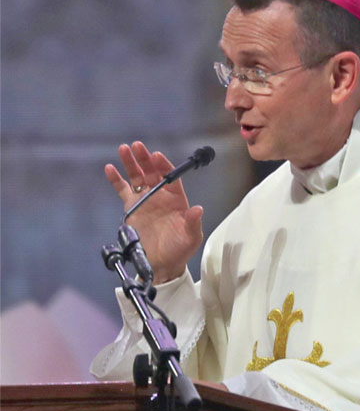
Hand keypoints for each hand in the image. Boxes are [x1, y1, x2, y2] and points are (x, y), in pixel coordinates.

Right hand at [105, 141, 203, 282]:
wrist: (162, 264)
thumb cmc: (180, 249)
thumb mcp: (191, 238)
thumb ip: (193, 223)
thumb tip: (197, 209)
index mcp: (176, 199)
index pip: (170, 178)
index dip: (163, 166)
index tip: (156, 156)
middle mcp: (161, 196)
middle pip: (152, 172)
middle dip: (145, 158)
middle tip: (138, 146)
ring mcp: (145, 200)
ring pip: (137, 177)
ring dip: (131, 163)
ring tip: (124, 149)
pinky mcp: (132, 208)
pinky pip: (123, 190)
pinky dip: (116, 179)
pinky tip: (110, 168)